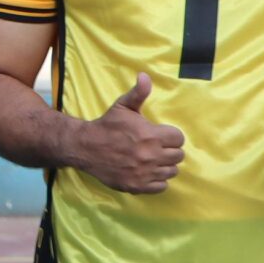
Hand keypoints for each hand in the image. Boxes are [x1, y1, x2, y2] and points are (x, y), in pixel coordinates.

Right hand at [73, 70, 185, 194]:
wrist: (84, 147)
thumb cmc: (106, 126)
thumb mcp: (122, 106)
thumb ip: (138, 93)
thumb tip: (145, 75)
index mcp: (151, 135)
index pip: (179, 139)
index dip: (170, 136)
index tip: (159, 135)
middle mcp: (151, 156)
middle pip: (178, 156)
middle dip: (169, 151)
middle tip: (156, 148)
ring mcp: (145, 172)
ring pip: (171, 172)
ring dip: (164, 166)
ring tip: (152, 160)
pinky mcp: (138, 186)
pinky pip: (161, 186)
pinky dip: (157, 181)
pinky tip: (148, 172)